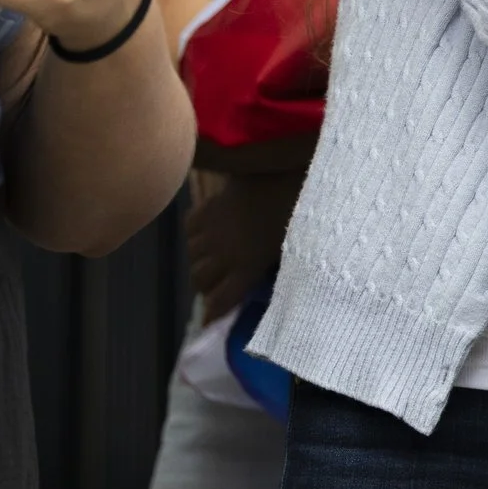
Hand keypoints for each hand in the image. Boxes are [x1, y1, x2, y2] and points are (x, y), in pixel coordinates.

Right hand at [183, 170, 303, 319]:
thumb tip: (268, 280)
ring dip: (198, 261)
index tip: (210, 320)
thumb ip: (275, 264)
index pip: (220, 300)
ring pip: (190, 256)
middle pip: (199, 280)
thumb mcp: (293, 245)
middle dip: (205, 287)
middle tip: (216, 285)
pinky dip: (194, 234)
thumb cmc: (298, 208)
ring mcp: (212, 230)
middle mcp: (224, 253)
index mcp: (248, 266)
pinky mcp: (206, 207)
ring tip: (210, 260)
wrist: (283, 168)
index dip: (213, 313)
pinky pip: (189, 227)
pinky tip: (205, 233)